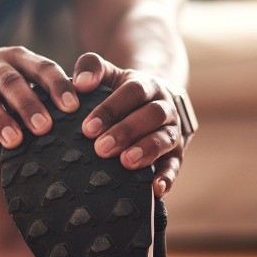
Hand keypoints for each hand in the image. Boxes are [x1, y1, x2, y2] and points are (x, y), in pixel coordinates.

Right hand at [0, 46, 78, 180]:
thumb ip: (44, 93)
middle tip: (45, 127)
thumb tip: (84, 128)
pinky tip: (0, 173)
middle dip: (28, 104)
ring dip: (1, 122)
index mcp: (18, 57)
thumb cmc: (1, 85)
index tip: (73, 106)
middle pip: (11, 82)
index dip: (57, 85)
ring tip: (15, 142)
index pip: (41, 67)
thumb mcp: (21, 76)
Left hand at [72, 52, 184, 198]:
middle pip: (151, 115)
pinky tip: (156, 189)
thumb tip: (80, 83)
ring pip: (165, 138)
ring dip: (146, 150)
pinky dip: (167, 177)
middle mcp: (164, 107)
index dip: (111, 109)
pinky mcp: (175, 154)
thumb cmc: (120, 92)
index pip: (132, 92)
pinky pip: (174, 165)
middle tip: (101, 148)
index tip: (87, 128)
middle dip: (126, 131)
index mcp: (146, 86)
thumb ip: (92, 67)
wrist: (152, 102)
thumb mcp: (108, 74)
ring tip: (125, 162)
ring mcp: (172, 131)